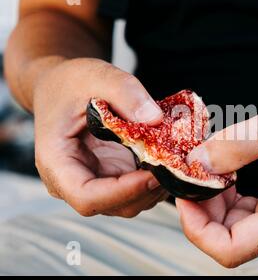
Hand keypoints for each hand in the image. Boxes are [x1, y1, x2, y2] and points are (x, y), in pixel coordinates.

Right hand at [33, 57, 168, 216]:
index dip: (123, 192)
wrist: (63, 86)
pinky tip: (172, 158)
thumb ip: (124, 92)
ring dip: (158, 186)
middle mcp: (74, 181)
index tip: (154, 173)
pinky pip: (139, 188)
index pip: (87, 197)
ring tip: (177, 159)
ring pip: (132, 201)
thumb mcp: (96, 75)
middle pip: (114, 204)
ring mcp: (96, 181)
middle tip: (176, 164)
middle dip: (148, 189)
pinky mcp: (114, 176)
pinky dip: (158, 178)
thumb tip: (155, 119)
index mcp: (57, 163)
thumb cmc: (71, 82)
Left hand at [177, 84, 257, 266]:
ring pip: (238, 227)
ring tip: (208, 168)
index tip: (184, 194)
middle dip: (203, 209)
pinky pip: (251, 213)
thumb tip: (197, 162)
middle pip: (230, 239)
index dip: (197, 228)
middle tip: (191, 173)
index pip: (230, 249)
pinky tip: (227, 172)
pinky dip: (232, 196)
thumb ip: (235, 146)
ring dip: (216, 202)